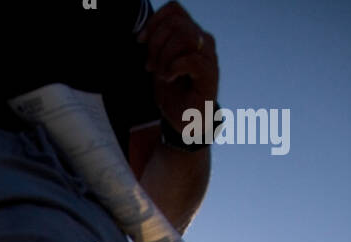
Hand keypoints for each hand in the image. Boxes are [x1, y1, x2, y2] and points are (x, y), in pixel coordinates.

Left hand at [137, 2, 218, 133]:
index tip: (140, 41)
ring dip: (165, 56)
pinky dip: (174, 67)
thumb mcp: (158, 64)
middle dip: (156, 43)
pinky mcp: (210, 74)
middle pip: (176, 22)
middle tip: (151, 66)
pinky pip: (192, 58)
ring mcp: (209, 55)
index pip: (174, 9)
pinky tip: (169, 78)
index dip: (154, 21)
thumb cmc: (173, 94)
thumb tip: (143, 33)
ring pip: (185, 36)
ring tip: (162, 74)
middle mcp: (202, 40)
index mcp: (191, 34)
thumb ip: (156, 45)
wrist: (185, 122)